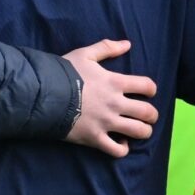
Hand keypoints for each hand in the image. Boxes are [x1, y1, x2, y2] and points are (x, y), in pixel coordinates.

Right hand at [61, 39, 157, 157]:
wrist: (42, 94)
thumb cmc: (63, 73)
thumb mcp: (84, 54)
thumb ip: (107, 48)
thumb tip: (127, 44)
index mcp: (115, 82)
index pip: (147, 86)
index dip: (151, 90)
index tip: (147, 93)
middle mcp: (115, 103)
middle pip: (147, 112)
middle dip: (152, 115)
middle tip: (147, 116)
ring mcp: (106, 123)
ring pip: (138, 132)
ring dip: (143, 132)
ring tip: (138, 130)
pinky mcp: (94, 138)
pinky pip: (117, 150)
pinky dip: (123, 148)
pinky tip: (120, 143)